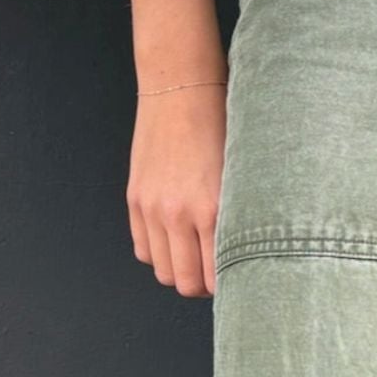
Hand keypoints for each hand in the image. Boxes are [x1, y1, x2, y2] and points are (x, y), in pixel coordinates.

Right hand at [127, 82, 226, 297]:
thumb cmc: (220, 126)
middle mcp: (179, 213)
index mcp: (212, 209)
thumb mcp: (239, 175)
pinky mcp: (135, 199)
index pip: (216, 276)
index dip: (227, 286)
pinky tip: (174, 241)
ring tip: (194, 260)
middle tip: (214, 276)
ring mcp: (153, 208)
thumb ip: (236, 217)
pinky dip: (158, 253)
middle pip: (185, 282)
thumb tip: (240, 256)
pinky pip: (143, 249)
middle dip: (202, 286)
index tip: (236, 280)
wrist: (181, 89)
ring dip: (178, 272)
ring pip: (162, 271)